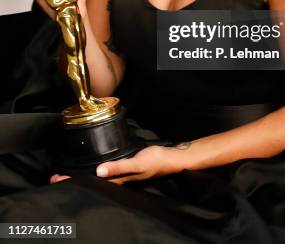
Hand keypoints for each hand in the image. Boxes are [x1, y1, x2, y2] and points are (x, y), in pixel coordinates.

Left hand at [49, 146, 185, 184]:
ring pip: (97, 178)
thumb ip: (120, 168)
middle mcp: (117, 180)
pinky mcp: (125, 169)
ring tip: (67, 175)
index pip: (91, 182)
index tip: (57, 180)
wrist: (172, 159)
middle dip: (74, 180)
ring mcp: (120, 175)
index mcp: (118, 181)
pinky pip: (106, 172)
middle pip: (91, 182)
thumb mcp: (138, 163)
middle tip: (55, 179)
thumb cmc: (156, 161)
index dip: (74, 181)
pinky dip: (95, 172)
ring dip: (82, 176)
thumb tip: (99, 171)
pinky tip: (91, 169)